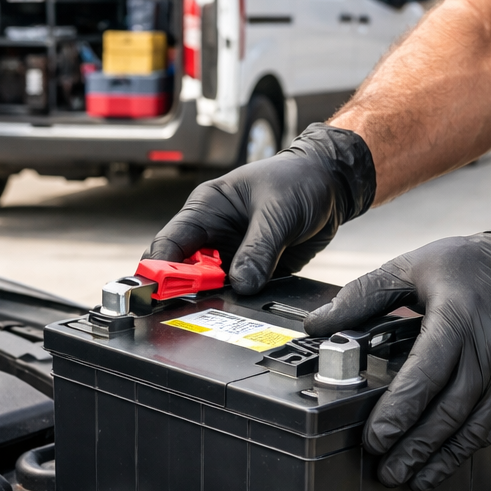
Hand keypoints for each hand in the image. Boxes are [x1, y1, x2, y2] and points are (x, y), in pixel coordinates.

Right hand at [144, 124, 375, 293]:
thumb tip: (242, 284)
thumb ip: (258, 249)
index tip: (161, 293)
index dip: (160, 271)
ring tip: (225, 311)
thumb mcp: (278, 211)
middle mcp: (213, 235)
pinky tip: (246, 309)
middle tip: (197, 309)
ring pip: (210, 288)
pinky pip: (238, 294)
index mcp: (205, 210)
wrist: (330, 184)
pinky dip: (240, 304)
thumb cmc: (298, 179)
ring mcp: (231, 255)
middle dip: (187, 293)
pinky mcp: (252, 271)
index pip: (169, 245)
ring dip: (216, 301)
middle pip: (185, 273)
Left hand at [305, 214, 490, 490]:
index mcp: (457, 318)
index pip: (425, 375)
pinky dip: (464, 452)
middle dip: (414, 447)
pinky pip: (490, 429)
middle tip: (385, 471)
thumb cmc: (473, 266)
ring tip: (409, 479)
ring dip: (439, 459)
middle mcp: (487, 350)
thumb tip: (318, 324)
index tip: (375, 438)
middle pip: (448, 411)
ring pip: (471, 428)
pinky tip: (441, 466)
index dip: (399, 412)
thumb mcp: (414, 266)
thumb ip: (363, 296)